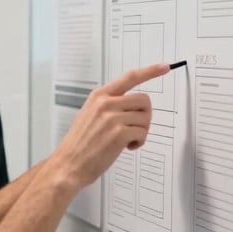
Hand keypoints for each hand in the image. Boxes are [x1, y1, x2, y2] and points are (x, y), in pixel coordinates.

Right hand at [53, 63, 169, 189]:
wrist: (68, 164)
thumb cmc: (79, 143)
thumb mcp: (89, 114)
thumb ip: (108, 105)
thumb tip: (132, 105)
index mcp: (99, 96)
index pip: (129, 77)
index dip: (150, 71)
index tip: (164, 67)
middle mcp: (105, 103)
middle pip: (144, 100)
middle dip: (145, 115)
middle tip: (136, 127)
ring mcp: (112, 118)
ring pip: (145, 118)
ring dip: (141, 131)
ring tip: (127, 140)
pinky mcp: (118, 134)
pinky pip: (142, 133)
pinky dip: (139, 142)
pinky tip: (127, 147)